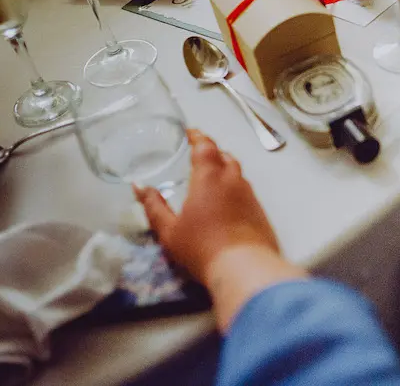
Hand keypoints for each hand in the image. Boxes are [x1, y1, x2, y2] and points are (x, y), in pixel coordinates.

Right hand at [135, 130, 280, 282]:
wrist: (244, 267)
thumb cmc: (201, 247)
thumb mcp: (169, 230)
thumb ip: (154, 206)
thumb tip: (139, 186)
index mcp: (210, 178)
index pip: (205, 146)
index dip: (198, 136)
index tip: (190, 132)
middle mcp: (233, 180)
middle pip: (224, 156)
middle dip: (212, 151)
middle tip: (199, 154)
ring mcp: (250, 195)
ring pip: (237, 173)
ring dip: (225, 169)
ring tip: (211, 176)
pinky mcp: (260, 211)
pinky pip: (246, 191)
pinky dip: (234, 188)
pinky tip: (226, 201)